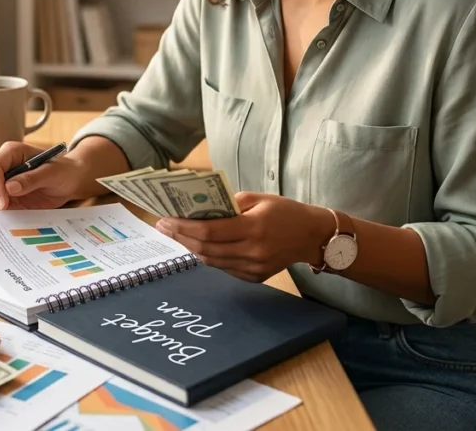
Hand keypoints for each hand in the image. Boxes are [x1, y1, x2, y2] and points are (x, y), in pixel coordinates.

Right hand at [0, 141, 86, 210]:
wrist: (71, 181)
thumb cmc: (63, 171)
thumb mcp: (52, 173)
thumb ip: (31, 179)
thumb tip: (10, 187)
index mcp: (11, 152)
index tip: (3, 201)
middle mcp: (4, 166)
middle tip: (7, 210)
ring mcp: (3, 182)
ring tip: (17, 211)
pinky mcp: (7, 197)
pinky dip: (3, 214)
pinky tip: (18, 213)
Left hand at [155, 193, 332, 282]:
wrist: (312, 236)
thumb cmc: (284, 212)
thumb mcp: (258, 198)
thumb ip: (229, 204)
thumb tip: (199, 209)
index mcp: (253, 228)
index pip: (208, 231)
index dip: (183, 227)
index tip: (166, 219)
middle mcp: (252, 252)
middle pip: (205, 248)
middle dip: (180, 237)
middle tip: (163, 226)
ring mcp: (254, 268)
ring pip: (211, 261)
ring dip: (190, 248)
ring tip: (176, 234)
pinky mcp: (255, 277)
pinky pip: (223, 267)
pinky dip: (208, 256)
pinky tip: (197, 244)